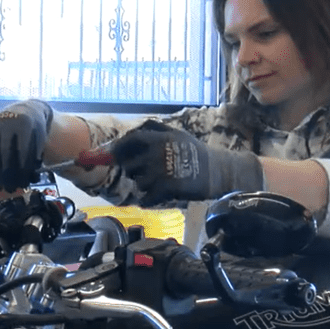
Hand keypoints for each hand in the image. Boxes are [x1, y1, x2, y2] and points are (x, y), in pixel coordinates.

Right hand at [0, 100, 52, 191]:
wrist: (23, 110)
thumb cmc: (33, 129)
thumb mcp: (39, 137)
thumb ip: (35, 154)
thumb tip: (30, 177)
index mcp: (24, 123)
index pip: (22, 147)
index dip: (23, 166)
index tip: (23, 180)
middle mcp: (6, 123)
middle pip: (5, 151)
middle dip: (8, 172)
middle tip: (11, 187)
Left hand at [112, 120, 264, 205]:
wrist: (217, 171)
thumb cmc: (195, 152)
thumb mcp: (176, 133)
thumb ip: (154, 129)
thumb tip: (130, 132)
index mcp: (159, 139)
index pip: (130, 140)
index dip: (118, 147)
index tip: (112, 154)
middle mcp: (156, 154)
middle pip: (129, 164)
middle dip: (132, 169)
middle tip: (142, 172)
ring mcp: (160, 172)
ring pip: (137, 182)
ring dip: (143, 185)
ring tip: (157, 182)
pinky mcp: (166, 188)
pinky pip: (146, 197)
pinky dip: (148, 199)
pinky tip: (158, 195)